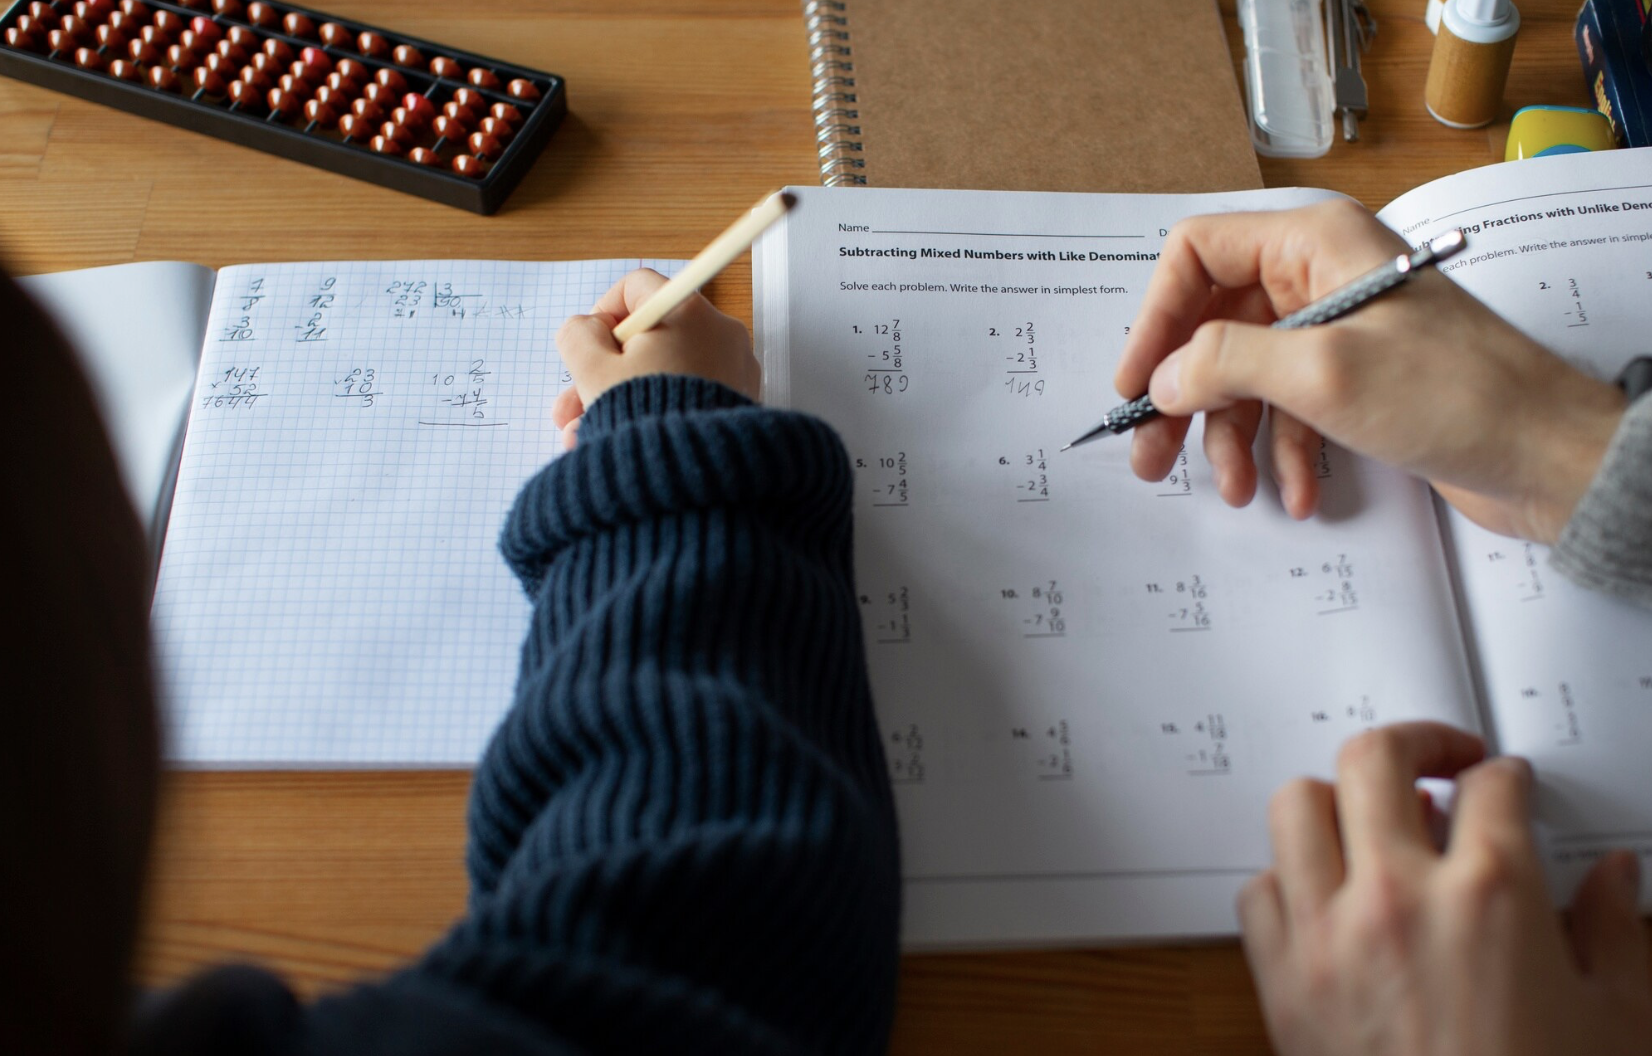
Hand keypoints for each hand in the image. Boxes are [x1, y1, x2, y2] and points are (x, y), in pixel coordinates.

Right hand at [552, 269, 758, 447]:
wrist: (696, 477)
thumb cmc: (646, 418)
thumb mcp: (593, 370)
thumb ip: (578, 335)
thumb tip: (585, 328)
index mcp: (687, 310)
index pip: (638, 288)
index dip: (603, 313)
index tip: (588, 345)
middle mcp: (719, 333)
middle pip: (648, 338)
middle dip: (603, 372)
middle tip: (573, 404)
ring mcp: (733, 369)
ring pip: (663, 373)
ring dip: (620, 399)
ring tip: (584, 436)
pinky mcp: (737, 403)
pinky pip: (686, 396)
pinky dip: (655, 412)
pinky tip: (620, 441)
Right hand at [1114, 200, 1625, 542]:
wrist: (1548, 453)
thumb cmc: (1458, 393)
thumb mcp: (1323, 372)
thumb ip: (1226, 363)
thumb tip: (1161, 377)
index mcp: (1314, 242)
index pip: (1199, 255)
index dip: (1157, 319)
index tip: (1136, 384)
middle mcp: (1320, 275)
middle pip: (1213, 325)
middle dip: (1183, 397)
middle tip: (1151, 456)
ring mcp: (1337, 328)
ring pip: (1246, 376)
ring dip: (1232, 438)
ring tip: (1232, 491)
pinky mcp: (1355, 379)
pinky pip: (1288, 409)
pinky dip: (1282, 452)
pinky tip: (1296, 493)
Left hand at [1242, 722, 1651, 1055]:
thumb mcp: (1620, 1024)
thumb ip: (1616, 935)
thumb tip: (1616, 880)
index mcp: (1492, 897)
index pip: (1489, 784)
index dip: (1504, 774)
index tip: (1506, 784)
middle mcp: (1397, 898)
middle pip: (1373, 758)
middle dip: (1412, 741)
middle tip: (1437, 760)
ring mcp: (1327, 935)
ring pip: (1297, 806)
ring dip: (1336, 800)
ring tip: (1372, 818)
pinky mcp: (1280, 981)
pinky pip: (1257, 890)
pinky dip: (1287, 880)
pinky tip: (1326, 898)